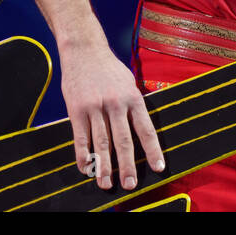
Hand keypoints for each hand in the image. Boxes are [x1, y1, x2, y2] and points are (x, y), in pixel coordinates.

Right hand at [59, 40, 164, 190]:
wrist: (84, 50)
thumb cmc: (109, 68)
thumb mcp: (129, 82)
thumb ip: (135, 105)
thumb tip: (142, 130)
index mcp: (133, 97)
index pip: (145, 129)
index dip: (153, 150)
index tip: (158, 168)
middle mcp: (116, 104)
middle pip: (123, 141)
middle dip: (127, 166)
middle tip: (130, 184)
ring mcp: (95, 107)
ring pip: (101, 143)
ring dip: (104, 166)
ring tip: (106, 184)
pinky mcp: (77, 109)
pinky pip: (81, 137)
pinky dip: (83, 155)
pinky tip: (86, 168)